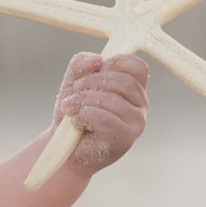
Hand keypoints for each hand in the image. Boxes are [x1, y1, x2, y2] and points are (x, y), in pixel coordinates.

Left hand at [52, 52, 148, 171]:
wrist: (65, 146)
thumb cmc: (73, 112)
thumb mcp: (74, 81)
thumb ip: (82, 63)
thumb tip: (97, 60)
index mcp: (133, 89)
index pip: (138, 68)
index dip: (119, 62)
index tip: (98, 67)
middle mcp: (141, 105)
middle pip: (124, 82)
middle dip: (93, 82)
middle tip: (75, 91)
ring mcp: (137, 123)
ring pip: (112, 100)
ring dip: (83, 100)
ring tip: (69, 108)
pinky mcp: (126, 139)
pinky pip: (104, 118)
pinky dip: (83, 116)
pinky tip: (76, 122)